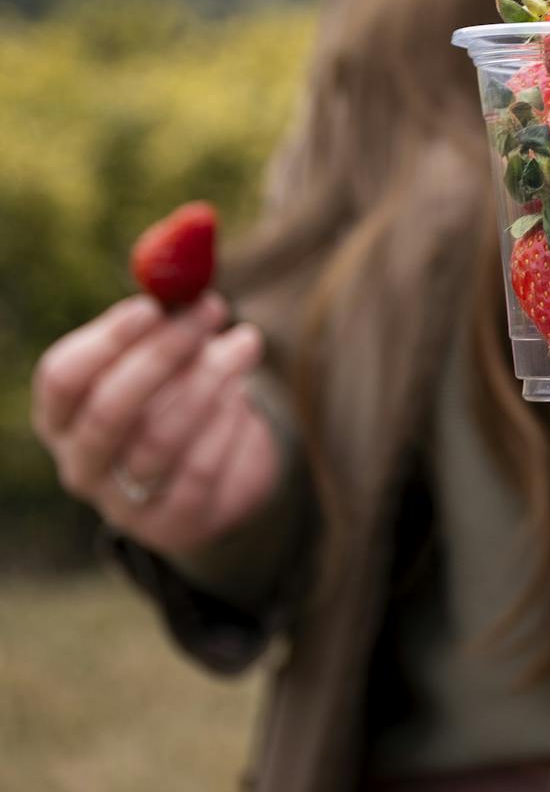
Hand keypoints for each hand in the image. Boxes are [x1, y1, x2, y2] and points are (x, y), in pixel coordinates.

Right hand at [30, 292, 280, 556]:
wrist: (219, 469)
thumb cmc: (181, 392)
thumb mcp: (168, 354)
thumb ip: (169, 316)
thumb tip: (191, 265)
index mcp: (62, 416)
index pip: (62, 378)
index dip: (107, 340)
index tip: (154, 304)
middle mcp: (81, 464)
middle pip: (108, 411)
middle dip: (164, 353)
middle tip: (210, 308)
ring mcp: (122, 504)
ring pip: (160, 439)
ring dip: (210, 381)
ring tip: (246, 343)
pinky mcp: (172, 525)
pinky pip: (200, 470)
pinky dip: (227, 424)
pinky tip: (246, 396)